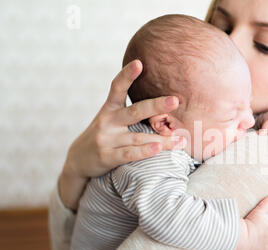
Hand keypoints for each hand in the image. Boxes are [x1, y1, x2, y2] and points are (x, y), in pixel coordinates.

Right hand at [59, 60, 185, 209]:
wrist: (78, 161)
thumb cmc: (104, 137)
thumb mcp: (111, 119)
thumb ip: (130, 112)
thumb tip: (163, 103)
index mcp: (109, 109)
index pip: (117, 88)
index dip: (127, 75)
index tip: (139, 63)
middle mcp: (107, 121)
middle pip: (135, 111)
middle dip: (156, 106)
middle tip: (175, 100)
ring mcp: (107, 139)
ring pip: (139, 137)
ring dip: (162, 139)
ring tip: (181, 140)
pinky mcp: (107, 156)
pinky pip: (130, 154)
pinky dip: (145, 151)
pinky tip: (158, 149)